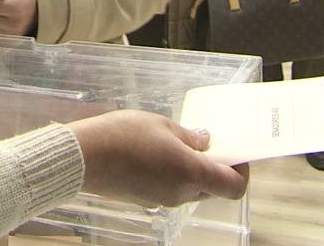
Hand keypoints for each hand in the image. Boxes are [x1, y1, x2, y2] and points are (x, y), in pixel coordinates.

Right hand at [67, 110, 249, 206]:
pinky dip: (170, 174)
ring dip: (190, 171)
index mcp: (192, 173)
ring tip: (173, 144)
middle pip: (213, 189)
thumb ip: (188, 136)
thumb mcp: (161, 124)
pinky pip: (168, 189)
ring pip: (190, 189)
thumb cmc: (121, 136)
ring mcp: (162, 199)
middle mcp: (181, 192)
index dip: (241, 171)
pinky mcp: (144, 199)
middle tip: (204, 144)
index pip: (234, 186)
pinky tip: (152, 154)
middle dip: (214, 168)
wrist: (82, 156)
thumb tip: (204, 141)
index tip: (235, 153)